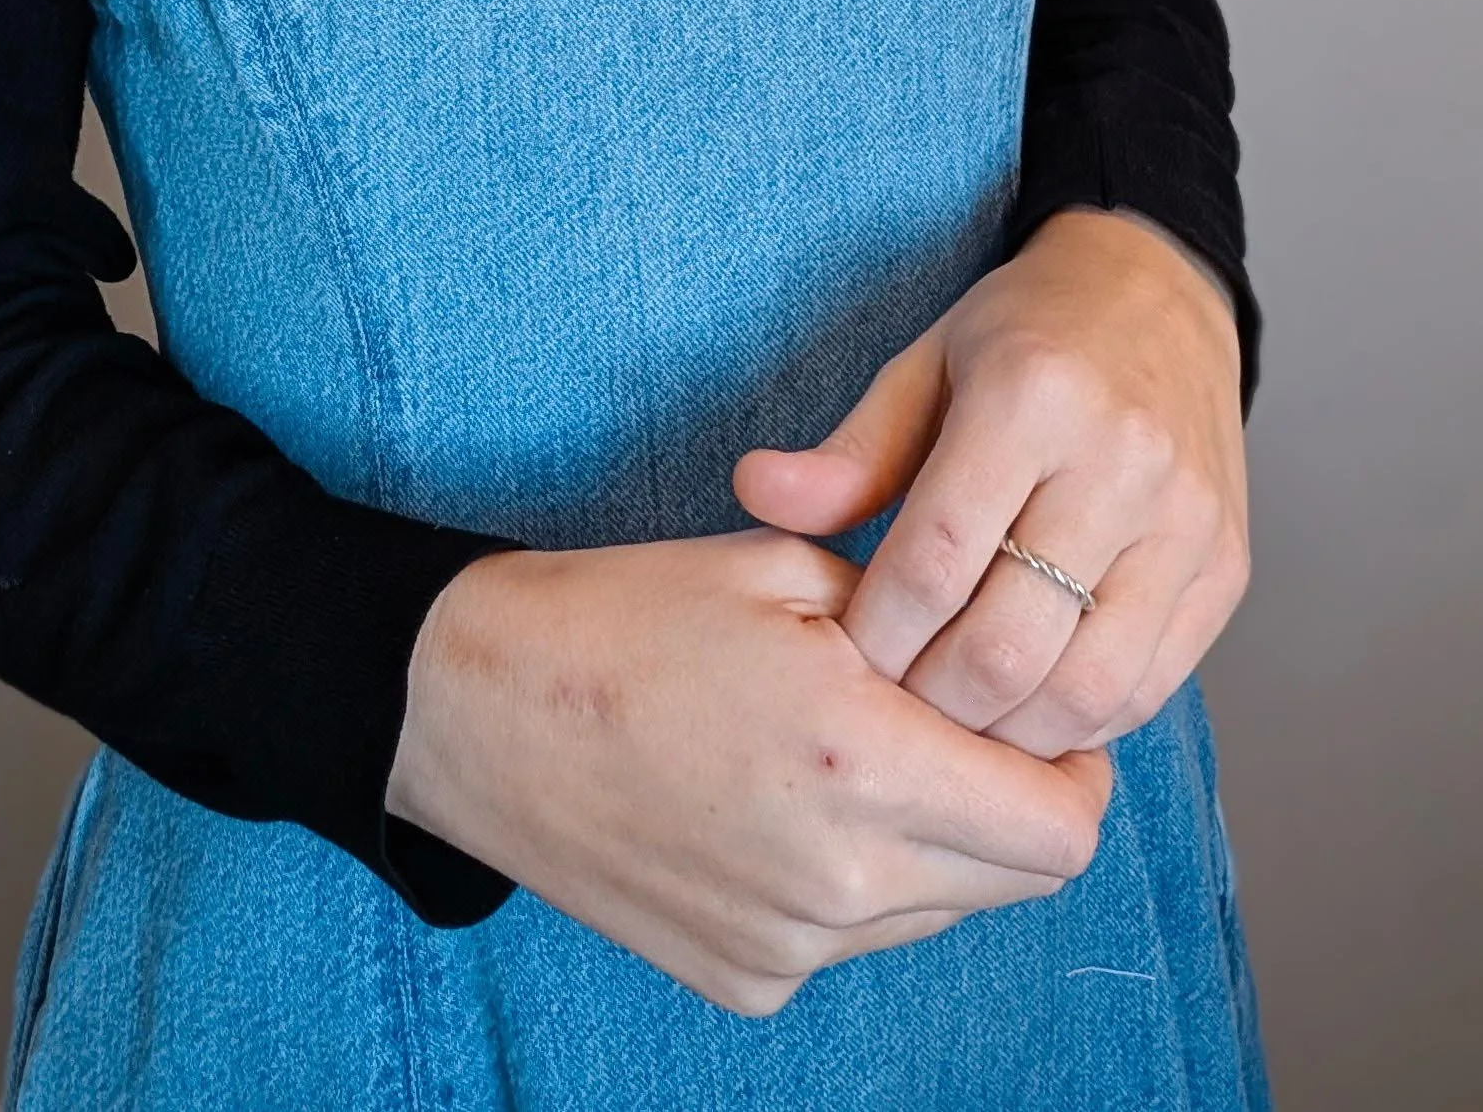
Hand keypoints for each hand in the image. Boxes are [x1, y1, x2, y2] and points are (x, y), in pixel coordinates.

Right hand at [386, 527, 1109, 1015]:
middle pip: (1018, 881)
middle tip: (961, 725)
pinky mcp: (747, 982)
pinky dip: (857, 880)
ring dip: (938, 841)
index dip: (1074, 770)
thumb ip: (919, 620)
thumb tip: (1007, 669)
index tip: (1045, 717)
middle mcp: (837, 881)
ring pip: (942, 912)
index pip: (1060, 830)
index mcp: (858, 761)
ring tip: (859, 754)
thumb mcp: (787, 569)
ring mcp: (790, 948)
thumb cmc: (629, 614)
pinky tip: (787, 804)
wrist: (477, 707)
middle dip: (1016, 803)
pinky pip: (858, 939)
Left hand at [732, 209, 1248, 760]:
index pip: (936, 557)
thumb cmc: (1026, 336)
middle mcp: (1122, 461)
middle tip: (891, 708)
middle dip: (933, 700)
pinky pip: (1147, 687)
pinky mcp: (1226, 568)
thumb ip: (850, 451)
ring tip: (955, 725)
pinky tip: (1028, 710)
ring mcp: (1186, 522)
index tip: (840, 656)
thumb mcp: (925, 365)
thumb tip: (757, 493)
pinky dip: (1079, 723)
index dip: (877, 631)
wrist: (1159, 295)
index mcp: (1033, 395)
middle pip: (1010, 644)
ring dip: (1007, 734)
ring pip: (1087, 691)